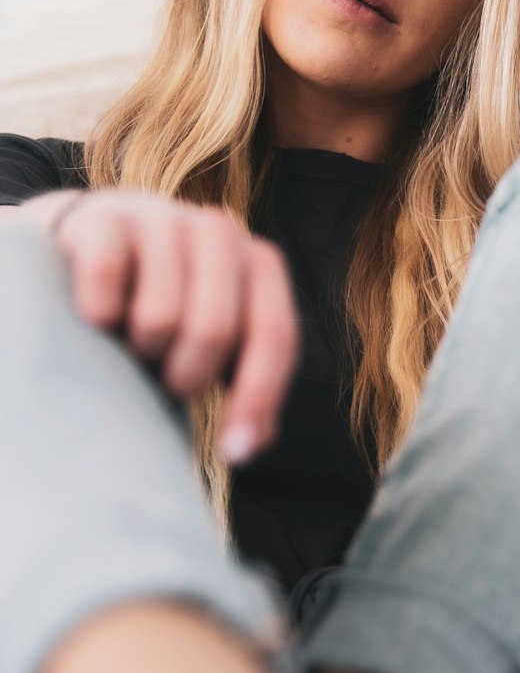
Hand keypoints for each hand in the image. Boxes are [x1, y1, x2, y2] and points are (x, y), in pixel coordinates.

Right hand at [38, 189, 298, 461]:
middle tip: (162, 378)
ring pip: (159, 317)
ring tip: (130, 341)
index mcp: (260, 264)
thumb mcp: (212, 343)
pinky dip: (96, 315)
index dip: (257, 399)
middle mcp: (220, 231)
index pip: (276, 337)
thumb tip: (253, 442)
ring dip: (136, 350)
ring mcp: (161, 218)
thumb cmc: (162, 307)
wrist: (90, 243)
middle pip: (214, 330)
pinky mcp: (103, 219)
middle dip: (185, 375)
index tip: (233, 453)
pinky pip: (107, 279)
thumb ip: (243, 383)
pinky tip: (94, 315)